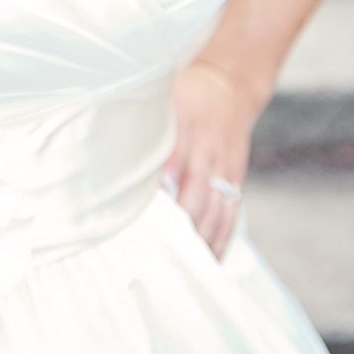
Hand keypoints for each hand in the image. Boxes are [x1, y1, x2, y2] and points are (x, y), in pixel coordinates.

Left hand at [160, 59, 260, 259]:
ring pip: (217, 209)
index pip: (174, 158)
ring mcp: (225, 166)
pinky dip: (222, 238)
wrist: (229, 87)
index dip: (163, 185)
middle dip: (181, 223)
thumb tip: (118, 156)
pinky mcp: (236, 179)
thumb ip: (145, 124)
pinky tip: (208, 259)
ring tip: (181, 266)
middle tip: (158, 252)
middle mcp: (208, 147)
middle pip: (198, 192)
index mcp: (186, 123)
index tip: (147, 211)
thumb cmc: (184, 95)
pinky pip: (232, 213)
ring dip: (201, 238)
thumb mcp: (163, 97)